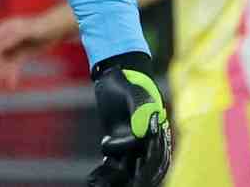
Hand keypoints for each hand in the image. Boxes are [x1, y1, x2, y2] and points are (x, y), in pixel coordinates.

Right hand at [0, 16, 45, 88]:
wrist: (55, 30)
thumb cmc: (40, 27)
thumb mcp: (25, 32)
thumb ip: (11, 38)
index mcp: (4, 28)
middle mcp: (6, 37)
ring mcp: (13, 46)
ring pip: (6, 61)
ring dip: (5, 73)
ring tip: (7, 84)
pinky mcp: (21, 54)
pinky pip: (14, 65)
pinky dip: (12, 74)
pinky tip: (12, 84)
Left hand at [87, 53, 170, 186]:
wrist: (116, 74)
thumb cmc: (128, 81)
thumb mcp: (133, 93)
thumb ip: (140, 110)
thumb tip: (145, 133)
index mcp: (156, 131)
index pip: (153, 153)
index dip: (143, 163)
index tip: (128, 167)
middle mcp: (147, 141)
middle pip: (144, 168)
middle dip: (135, 180)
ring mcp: (132, 144)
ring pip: (128, 169)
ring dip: (116, 181)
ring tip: (99, 186)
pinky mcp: (118, 143)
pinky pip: (114, 163)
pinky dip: (105, 173)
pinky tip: (92, 180)